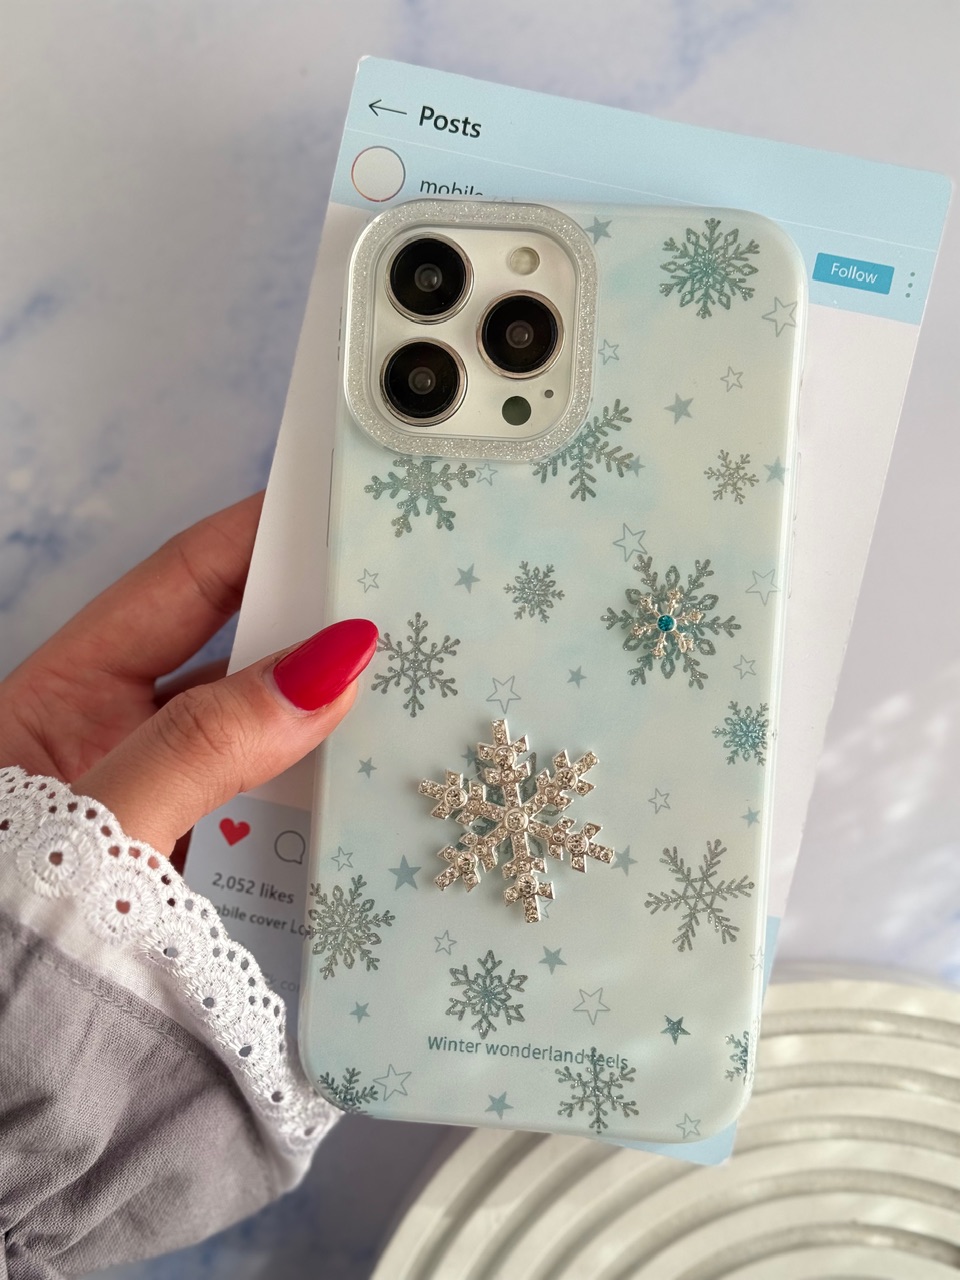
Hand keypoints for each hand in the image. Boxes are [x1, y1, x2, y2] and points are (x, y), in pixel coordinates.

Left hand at [0, 493, 376, 852]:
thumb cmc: (19, 924)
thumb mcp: (100, 827)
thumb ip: (201, 750)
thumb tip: (324, 670)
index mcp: (59, 700)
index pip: (173, 589)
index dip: (252, 537)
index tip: (331, 506)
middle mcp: (113, 743)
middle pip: (231, 662)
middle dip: (312, 636)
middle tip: (398, 604)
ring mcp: (158, 808)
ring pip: (261, 745)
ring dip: (324, 736)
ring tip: (404, 703)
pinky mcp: (193, 870)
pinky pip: (265, 823)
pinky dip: (313, 814)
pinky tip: (365, 800)